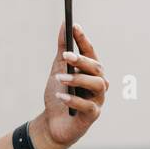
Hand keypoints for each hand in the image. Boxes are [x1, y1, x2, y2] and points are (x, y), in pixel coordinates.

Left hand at [40, 21, 106, 148]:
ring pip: (97, 84)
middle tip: (66, 55)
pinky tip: (61, 96)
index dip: (83, 39)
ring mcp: (97, 99)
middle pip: (96, 68)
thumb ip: (63, 49)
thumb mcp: (58, 69)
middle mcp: (98, 83)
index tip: (74, 26)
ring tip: (60, 78)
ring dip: (78, 79)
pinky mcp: (92, 115)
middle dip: (82, 60)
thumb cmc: (58, 95)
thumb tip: (64, 24)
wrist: (51, 124)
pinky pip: (88, 106)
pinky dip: (74, 99)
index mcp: (90, 71)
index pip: (90, 52)